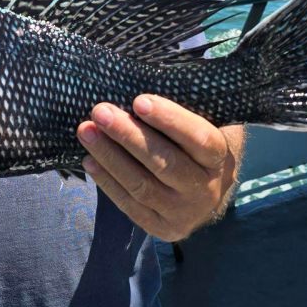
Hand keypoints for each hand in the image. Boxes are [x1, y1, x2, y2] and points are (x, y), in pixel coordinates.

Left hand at [76, 96, 243, 241]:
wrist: (206, 191)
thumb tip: (141, 79)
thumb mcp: (203, 122)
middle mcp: (205, 189)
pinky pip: (130, 205)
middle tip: (100, 111)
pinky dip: (107, 182)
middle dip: (128, 136)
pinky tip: (89, 160)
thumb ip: (184, 106)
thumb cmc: (194, 142)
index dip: (169, 119)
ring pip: (142, 185)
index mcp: (220, 158)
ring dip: (110, 156)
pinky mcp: (161, 228)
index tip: (138, 100)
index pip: (198, 138)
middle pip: (165, 163)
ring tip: (86, 130)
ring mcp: (183, 213)